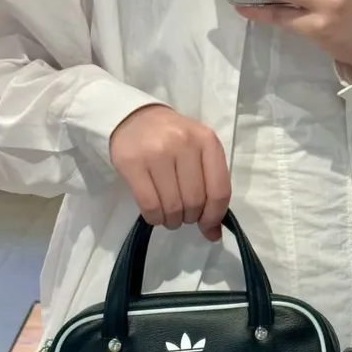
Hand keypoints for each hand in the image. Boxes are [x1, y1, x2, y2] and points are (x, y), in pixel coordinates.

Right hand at [110, 106, 230, 240]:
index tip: (207, 225)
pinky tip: (155, 215)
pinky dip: (155, 218)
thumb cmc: (172, 140)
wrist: (133, 117)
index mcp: (207, 141)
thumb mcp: (198, 155)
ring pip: (173, 206)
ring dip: (172, 220)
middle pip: (195, 201)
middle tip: (183, 215)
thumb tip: (214, 234)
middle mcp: (184, 143)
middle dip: (190, 218)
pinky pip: (150, 206)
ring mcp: (156, 152)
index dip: (215, 216)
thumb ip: (211, 190)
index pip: (219, 190)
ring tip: (169, 215)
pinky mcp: (132, 163)